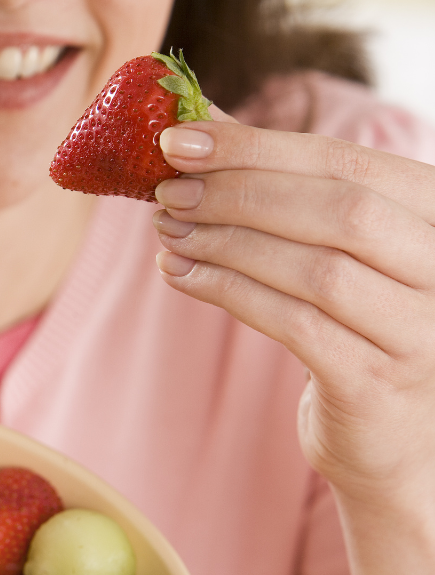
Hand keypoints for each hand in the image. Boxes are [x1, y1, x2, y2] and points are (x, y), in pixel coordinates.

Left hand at [152, 113, 434, 574]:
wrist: (398, 447)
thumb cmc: (360, 331)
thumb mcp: (340, 254)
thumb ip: (288, 194)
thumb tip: (202, 127)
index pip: (350, 164)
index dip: (260, 145)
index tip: (181, 137)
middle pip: (337, 208)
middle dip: (238, 191)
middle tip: (165, 190)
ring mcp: (423, 330)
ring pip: (314, 266)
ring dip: (225, 243)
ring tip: (166, 232)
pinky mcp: (379, 382)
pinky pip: (293, 324)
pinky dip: (228, 293)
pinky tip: (181, 277)